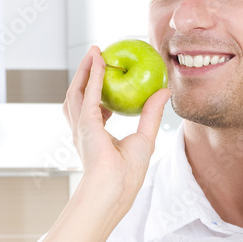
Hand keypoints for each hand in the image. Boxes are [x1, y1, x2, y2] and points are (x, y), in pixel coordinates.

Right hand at [64, 47, 169, 204]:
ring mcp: (81, 126)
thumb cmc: (128, 173)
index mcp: (96, 137)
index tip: (107, 79)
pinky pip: (90, 93)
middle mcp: (84, 130)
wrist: (114, 189)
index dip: (97, 92)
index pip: (93, 109)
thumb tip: (164, 92)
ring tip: (94, 52)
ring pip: (78, 90)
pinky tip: (100, 60)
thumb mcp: (145, 138)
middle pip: (80, 95)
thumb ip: (151, 114)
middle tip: (97, 57)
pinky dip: (94, 75)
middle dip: (85, 75)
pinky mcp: (85, 123)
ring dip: (85, 70)